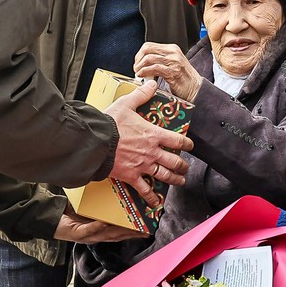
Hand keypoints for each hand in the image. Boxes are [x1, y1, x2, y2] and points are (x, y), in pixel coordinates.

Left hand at [53, 207, 141, 243]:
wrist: (50, 219)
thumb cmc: (69, 214)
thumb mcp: (87, 208)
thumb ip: (99, 203)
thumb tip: (112, 190)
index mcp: (99, 230)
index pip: (119, 231)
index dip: (133, 231)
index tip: (146, 227)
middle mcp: (95, 235)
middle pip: (117, 236)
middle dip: (132, 234)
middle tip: (145, 231)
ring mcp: (87, 236)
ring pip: (106, 235)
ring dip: (119, 232)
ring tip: (132, 228)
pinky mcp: (77, 234)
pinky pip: (88, 230)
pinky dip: (97, 227)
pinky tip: (104, 223)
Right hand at [106, 80, 193, 206]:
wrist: (95, 142)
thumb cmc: (110, 123)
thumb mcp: (126, 104)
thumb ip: (141, 95)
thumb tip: (151, 83)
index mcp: (153, 135)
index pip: (177, 140)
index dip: (186, 143)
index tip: (190, 145)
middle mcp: (152, 152)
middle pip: (174, 161)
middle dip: (182, 165)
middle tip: (185, 167)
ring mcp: (142, 166)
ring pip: (164, 176)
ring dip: (174, 179)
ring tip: (180, 181)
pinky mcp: (131, 177)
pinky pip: (144, 190)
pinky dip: (151, 198)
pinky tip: (156, 203)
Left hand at [133, 42, 201, 101]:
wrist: (196, 89)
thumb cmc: (183, 79)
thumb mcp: (172, 64)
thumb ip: (160, 60)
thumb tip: (143, 62)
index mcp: (172, 49)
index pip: (149, 45)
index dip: (139, 54)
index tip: (137, 63)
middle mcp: (173, 53)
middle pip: (147, 50)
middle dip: (138, 60)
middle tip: (136, 68)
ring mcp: (174, 62)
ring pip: (149, 58)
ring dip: (140, 67)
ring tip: (138, 74)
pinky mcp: (173, 72)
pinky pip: (154, 68)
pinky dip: (145, 72)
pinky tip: (142, 76)